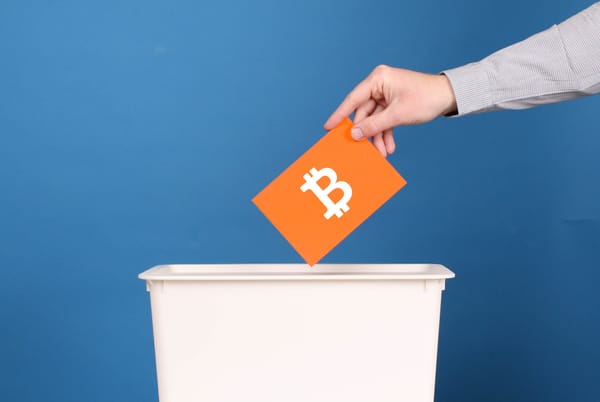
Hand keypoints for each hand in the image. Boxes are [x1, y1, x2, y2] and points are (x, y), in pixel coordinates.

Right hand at [324, 65, 456, 156]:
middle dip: (367, 133)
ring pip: (374, 119)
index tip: (328, 128)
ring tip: (383, 153)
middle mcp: (379, 84)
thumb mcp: (397, 115)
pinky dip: (386, 132)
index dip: (340, 115)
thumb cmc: (426, 98)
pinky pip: (384, 120)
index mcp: (378, 79)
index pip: (353, 99)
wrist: (449, 96)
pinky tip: (389, 146)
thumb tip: (355, 134)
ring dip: (378, 136)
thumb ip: (374, 125)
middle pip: (364, 112)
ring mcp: (386, 94)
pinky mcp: (393, 102)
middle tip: (363, 150)